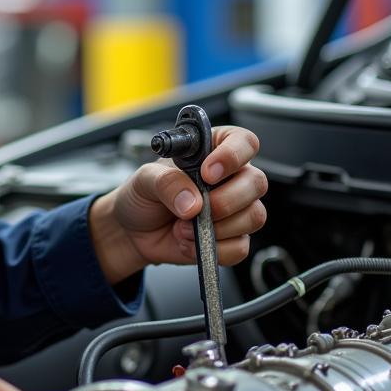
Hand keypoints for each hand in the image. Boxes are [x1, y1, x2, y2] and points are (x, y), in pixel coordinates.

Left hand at [89, 125, 266, 282]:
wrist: (133, 232)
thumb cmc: (143, 196)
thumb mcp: (143, 180)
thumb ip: (166, 183)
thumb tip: (193, 202)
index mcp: (213, 150)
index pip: (244, 142)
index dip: (232, 156)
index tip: (208, 173)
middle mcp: (230, 177)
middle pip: (256, 182)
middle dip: (227, 200)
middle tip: (198, 207)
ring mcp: (235, 209)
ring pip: (254, 216)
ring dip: (218, 227)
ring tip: (184, 227)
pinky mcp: (232, 238)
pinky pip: (240, 247)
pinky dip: (213, 249)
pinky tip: (190, 241)